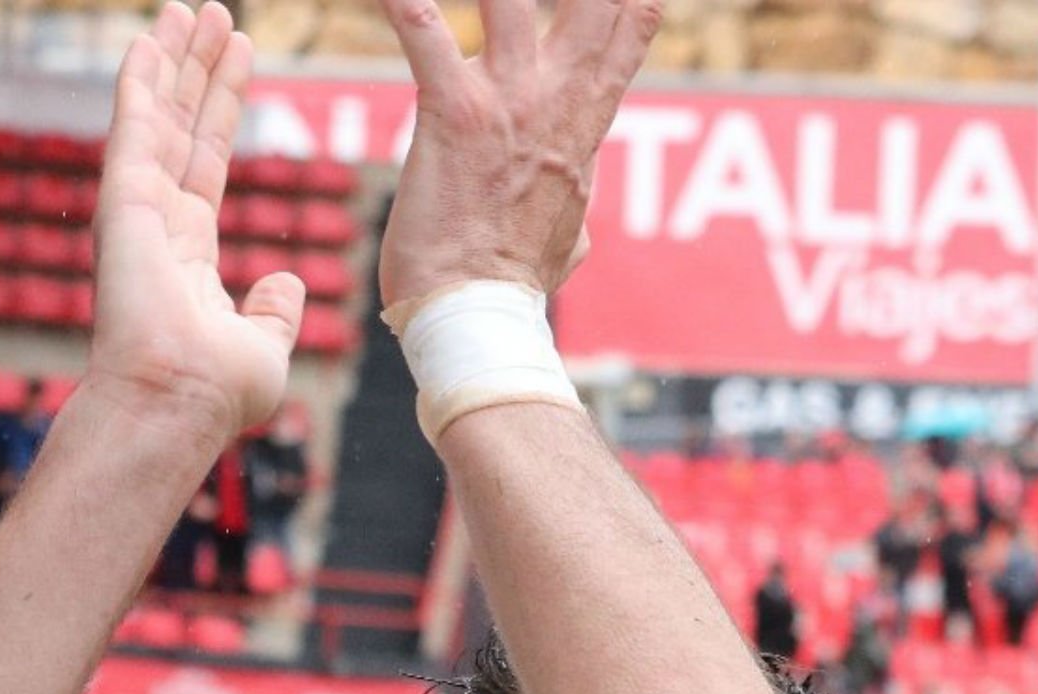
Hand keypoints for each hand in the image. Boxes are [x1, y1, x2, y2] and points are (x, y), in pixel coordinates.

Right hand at [87, 3, 303, 444]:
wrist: (180, 402)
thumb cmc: (216, 394)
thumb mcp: (264, 347)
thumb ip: (274, 311)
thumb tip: (286, 282)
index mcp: (188, 256)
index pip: (209, 163)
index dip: (224, 108)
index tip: (239, 58)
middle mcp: (158, 227)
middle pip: (182, 129)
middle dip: (198, 70)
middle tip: (213, 14)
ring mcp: (137, 214)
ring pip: (158, 118)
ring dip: (172, 61)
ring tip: (188, 9)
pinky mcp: (123, 205)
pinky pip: (133, 129)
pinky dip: (140, 82)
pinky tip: (149, 39)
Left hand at [374, 0, 661, 308]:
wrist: (475, 317)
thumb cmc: (511, 286)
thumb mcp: (568, 243)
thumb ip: (573, 206)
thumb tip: (578, 216)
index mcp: (584, 122)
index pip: (632, 23)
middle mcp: (555, 99)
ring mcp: (507, 102)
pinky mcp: (453, 114)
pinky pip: (426, 34)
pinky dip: (405, 3)